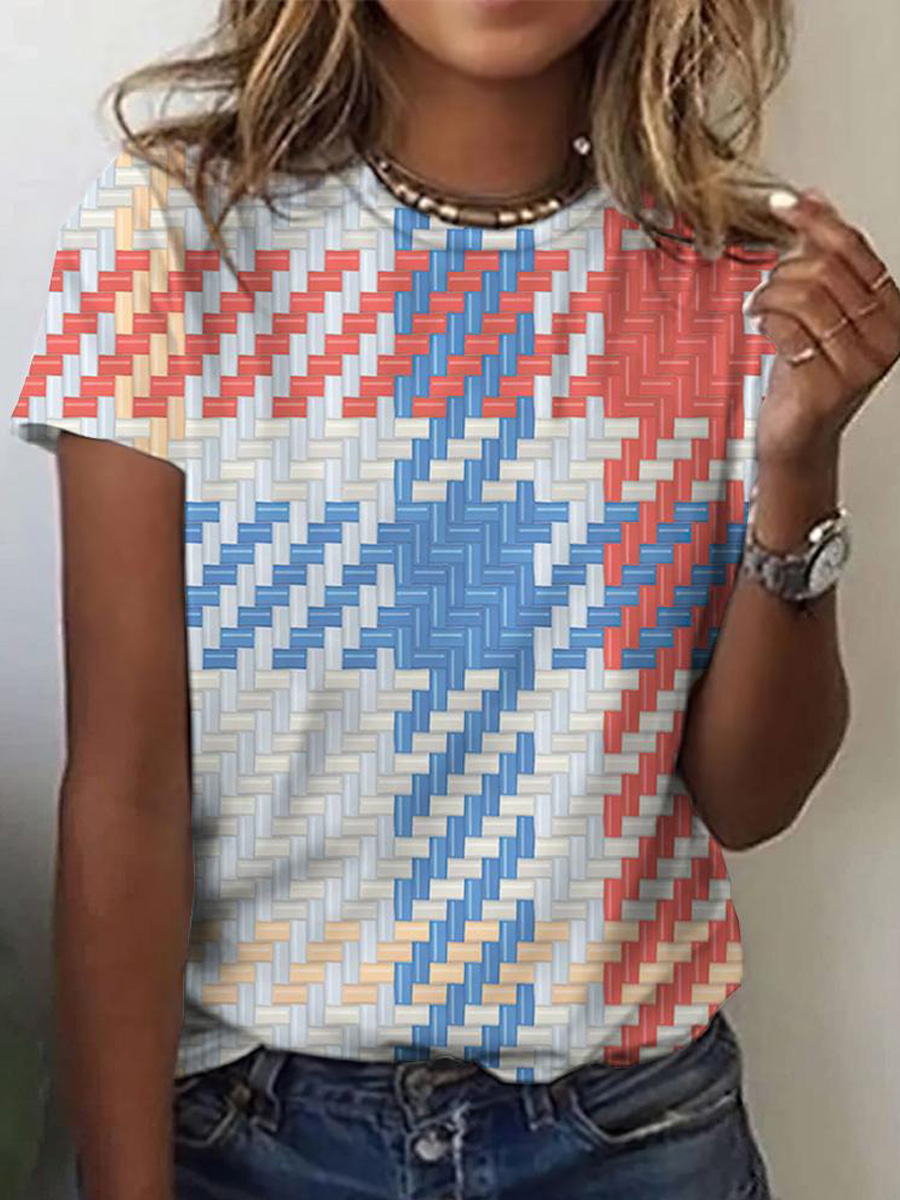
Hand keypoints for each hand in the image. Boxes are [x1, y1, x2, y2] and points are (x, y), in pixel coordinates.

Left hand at [745, 187, 899, 469]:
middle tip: (768, 288)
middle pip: (826, 270)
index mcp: (892, 309)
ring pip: (805, 296)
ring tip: (760, 308)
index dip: (814, 220)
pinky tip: (761, 327)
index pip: (853, 248)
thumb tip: (813, 198)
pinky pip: (788, 330)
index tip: (782, 203)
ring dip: (770, 295)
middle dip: (784, 271)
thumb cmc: (809, 373)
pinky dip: (765, 321)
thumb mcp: (821, 309)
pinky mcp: (828, 385)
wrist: (799, 436)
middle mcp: (886, 336)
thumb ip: (821, 256)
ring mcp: (860, 363)